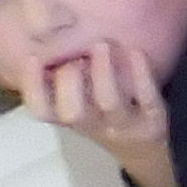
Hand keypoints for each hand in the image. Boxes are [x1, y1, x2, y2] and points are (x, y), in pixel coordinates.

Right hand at [33, 39, 174, 186]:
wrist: (147, 147)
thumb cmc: (104, 113)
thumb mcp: (79, 101)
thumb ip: (61, 78)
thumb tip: (43, 38)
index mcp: (69, 118)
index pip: (42, 111)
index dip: (33, 87)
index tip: (33, 58)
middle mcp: (94, 125)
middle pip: (72, 112)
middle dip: (69, 81)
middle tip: (75, 56)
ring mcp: (125, 124)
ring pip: (109, 102)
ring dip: (102, 72)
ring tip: (102, 44)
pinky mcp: (153, 118)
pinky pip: (146, 98)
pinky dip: (140, 74)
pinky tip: (135, 52)